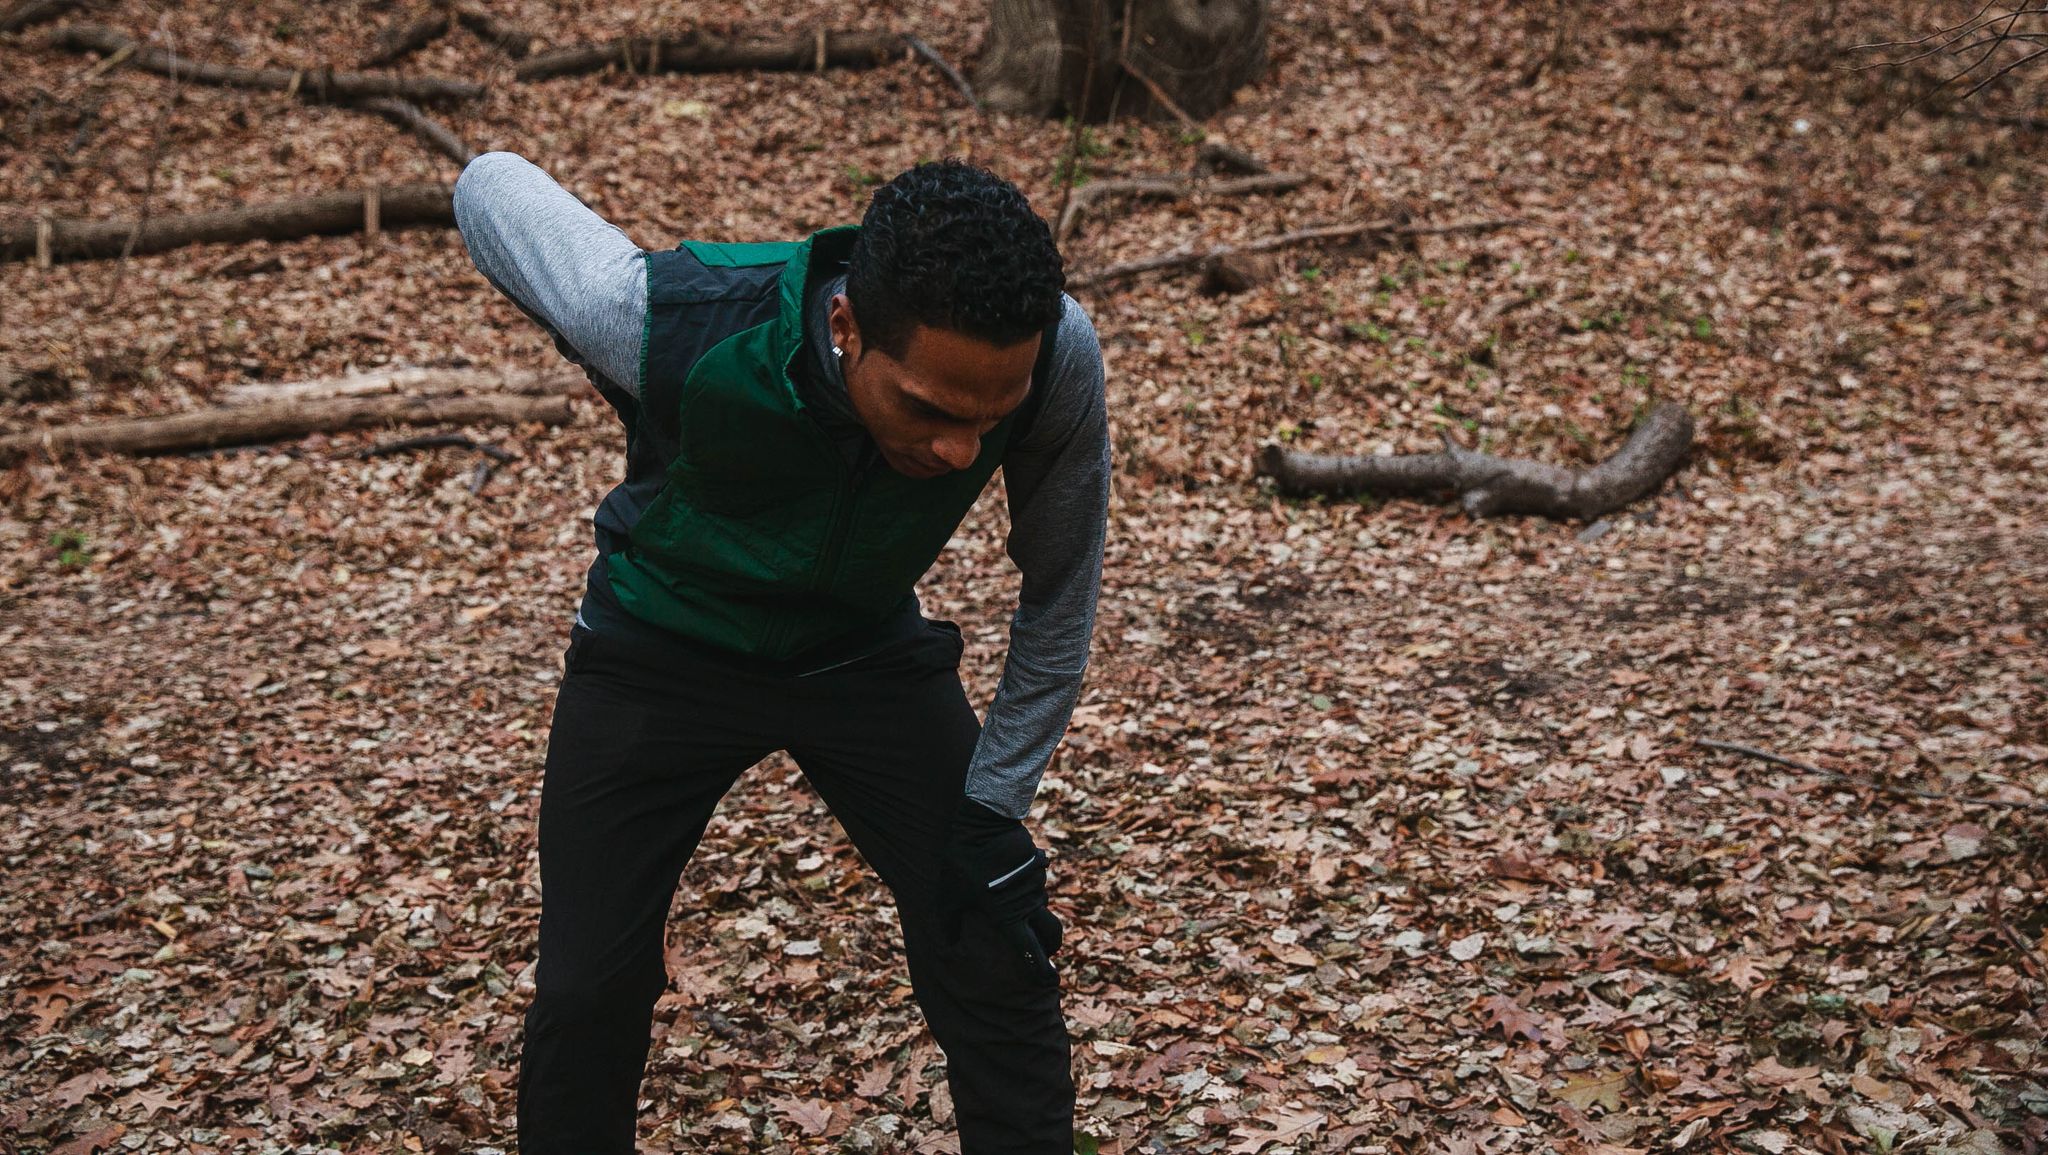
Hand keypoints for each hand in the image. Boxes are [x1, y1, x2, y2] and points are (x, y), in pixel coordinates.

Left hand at [943, 800, 1063, 982]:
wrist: (986, 820)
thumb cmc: (964, 860)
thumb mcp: (949, 894)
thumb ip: (949, 922)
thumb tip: (947, 945)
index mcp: (1008, 916)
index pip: (1028, 951)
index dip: (1039, 970)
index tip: (1049, 984)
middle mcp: (1029, 903)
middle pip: (1052, 933)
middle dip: (1050, 947)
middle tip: (1046, 954)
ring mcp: (1037, 883)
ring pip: (1043, 906)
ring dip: (1034, 914)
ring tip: (1015, 911)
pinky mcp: (1038, 864)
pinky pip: (1037, 882)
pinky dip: (1028, 888)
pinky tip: (1011, 881)